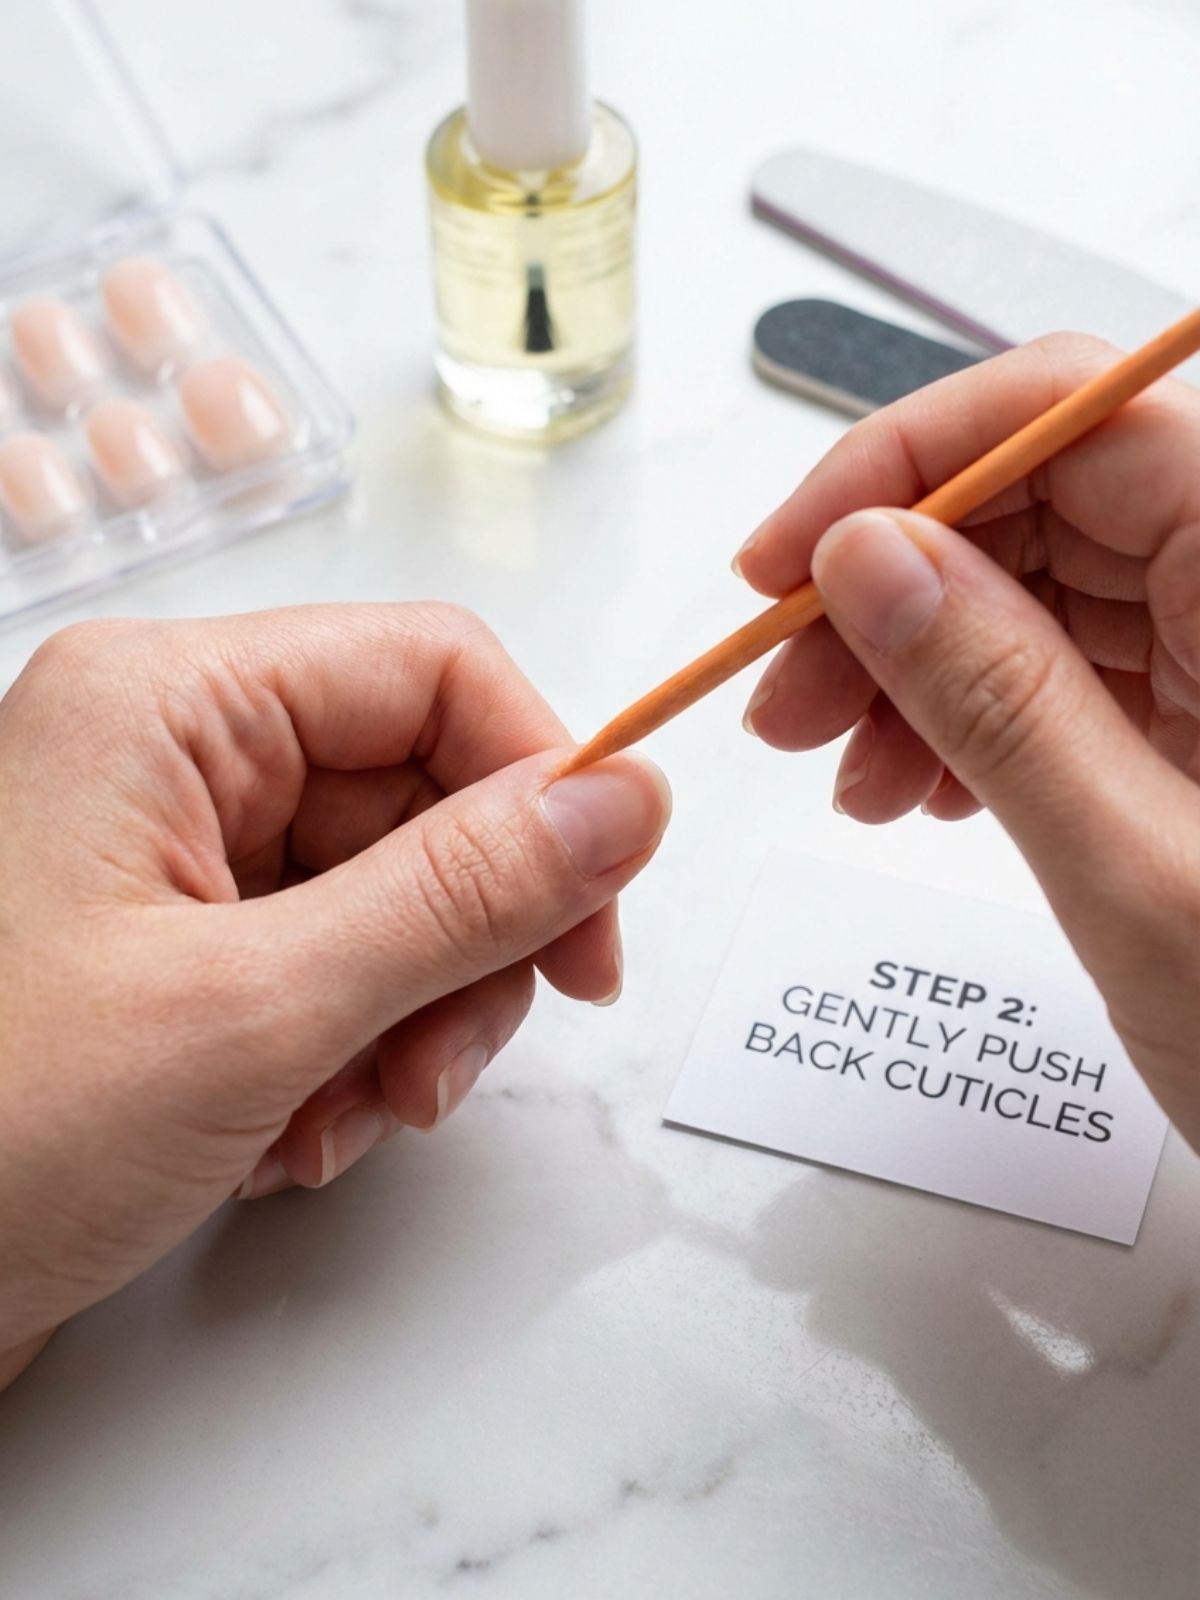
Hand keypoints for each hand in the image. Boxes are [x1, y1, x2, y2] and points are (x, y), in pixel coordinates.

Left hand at [0, 604, 669, 1385]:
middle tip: (443, 1068)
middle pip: (421, 798)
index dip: (543, 781)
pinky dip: (345, 1060)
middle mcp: (174, 758)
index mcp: (170, 705)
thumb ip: (458, 897)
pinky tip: (287, 1143)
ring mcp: (174, 861)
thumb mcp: (253, 1010)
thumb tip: (624, 802)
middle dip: (464, 947)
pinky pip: (331, 970)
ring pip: (391, 899)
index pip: (434, 671)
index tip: (597, 918)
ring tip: (346, 1125)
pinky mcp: (179, 954)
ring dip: (407, 1022)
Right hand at [737, 334, 1199, 1149]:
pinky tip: (916, 789)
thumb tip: (865, 559)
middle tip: (784, 697)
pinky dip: (965, 719)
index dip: (905, 464)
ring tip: (848, 774)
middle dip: (884, 590)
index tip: (785, 559)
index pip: (1071, 416)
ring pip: (1030, 587)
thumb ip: (999, 700)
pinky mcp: (1199, 713)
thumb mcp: (1139, 871)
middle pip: (1035, 501)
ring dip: (909, 666)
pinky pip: (1056, 668)